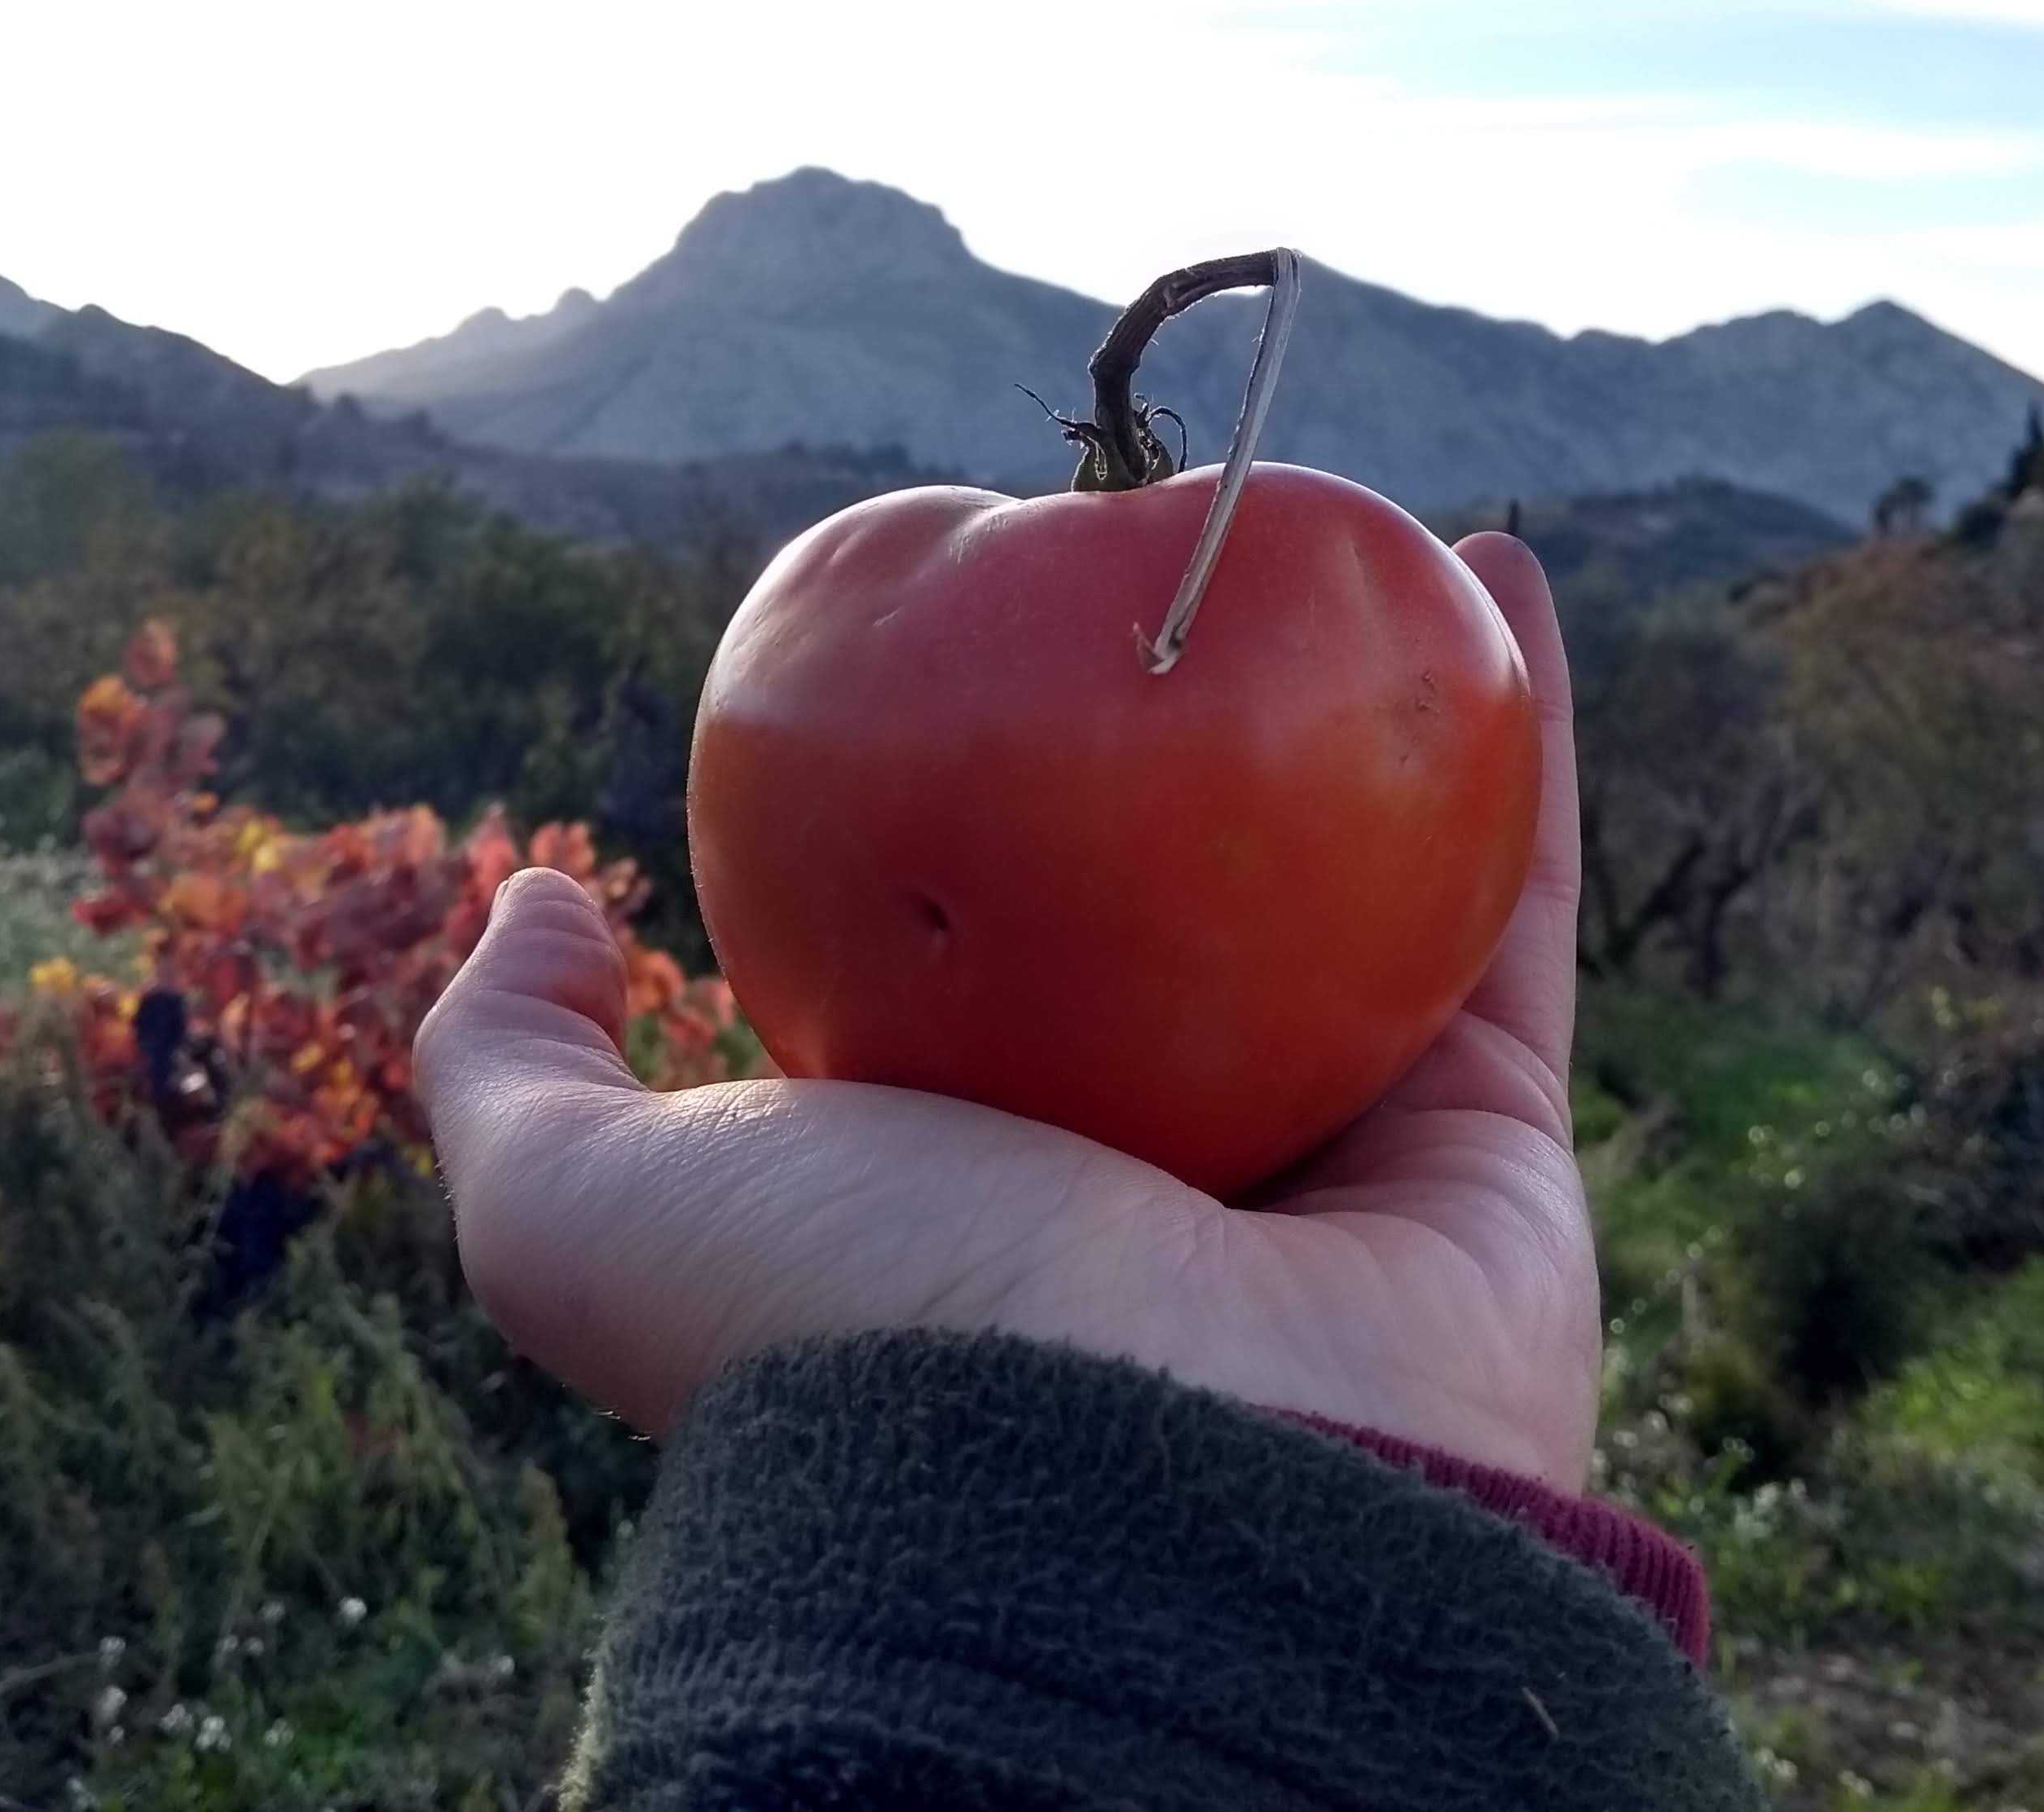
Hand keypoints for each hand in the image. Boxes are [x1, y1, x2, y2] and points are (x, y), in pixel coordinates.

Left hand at [412, 531, 1599, 1489]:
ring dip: (1367, 707)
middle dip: (1174, 735)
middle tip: (1172, 565)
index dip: (947, 792)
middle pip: (1167, 894)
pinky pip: (1507, 902)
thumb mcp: (591, 1206)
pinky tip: (1489, 569)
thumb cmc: (853, 1337)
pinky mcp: (1486, 1143)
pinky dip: (1520, 741)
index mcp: (950, 1175)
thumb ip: (522, 1063)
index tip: (955, 640)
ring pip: (1355, 880)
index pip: (949, 939)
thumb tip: (542, 906)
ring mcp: (1324, 1150)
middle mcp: (1141, 1164)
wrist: (1137, 1509)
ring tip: (1352, 534)